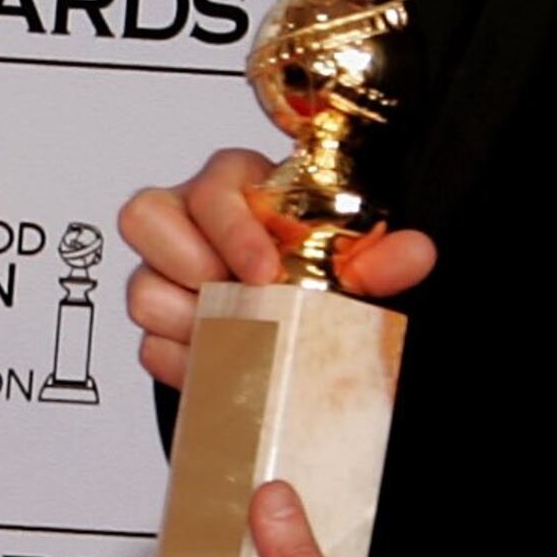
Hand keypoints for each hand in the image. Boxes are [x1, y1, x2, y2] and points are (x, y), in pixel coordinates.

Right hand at [116, 149, 434, 388]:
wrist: (298, 317)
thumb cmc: (311, 265)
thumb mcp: (349, 261)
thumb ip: (379, 257)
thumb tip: (415, 253)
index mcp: (234, 187)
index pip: (212, 187)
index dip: (232, 230)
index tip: (264, 271)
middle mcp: (187, 221)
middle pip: (145, 218)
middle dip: (190, 268)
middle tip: (236, 298)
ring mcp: (165, 273)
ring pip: (141, 289)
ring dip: (189, 322)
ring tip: (234, 338)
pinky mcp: (158, 324)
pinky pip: (148, 344)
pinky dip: (184, 364)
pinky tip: (219, 368)